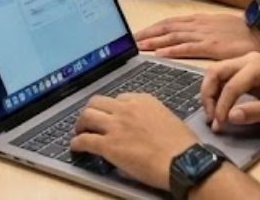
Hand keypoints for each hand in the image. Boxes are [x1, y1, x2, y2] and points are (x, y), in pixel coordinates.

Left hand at [71, 94, 198, 189]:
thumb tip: (139, 127)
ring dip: (80, 124)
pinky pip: (84, 140)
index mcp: (142, 100)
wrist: (182, 161)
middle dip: (90, 111)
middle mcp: (126, 108)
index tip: (110, 117)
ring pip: (86, 116)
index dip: (112, 109)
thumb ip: (149, 117)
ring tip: (80, 132)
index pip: (118, 98)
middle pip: (97, 102)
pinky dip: (77, 143)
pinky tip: (76, 147)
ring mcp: (115, 126)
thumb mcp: (167, 118)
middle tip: (88, 121)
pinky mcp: (109, 145)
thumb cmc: (182, 145)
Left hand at [135, 12, 259, 59]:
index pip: (170, 23)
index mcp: (199, 20)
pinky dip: (171, 50)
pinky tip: (160, 54)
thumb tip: (189, 36)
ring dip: (154, 42)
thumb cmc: (242, 31)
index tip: (138, 34)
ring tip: (138, 47)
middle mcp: (197, 25)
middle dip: (147, 34)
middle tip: (130, 41)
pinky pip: (186, 48)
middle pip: (166, 28)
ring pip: (172, 37)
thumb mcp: (218, 26)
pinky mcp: (211, 46)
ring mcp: (203, 35)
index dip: (152, 28)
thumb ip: (203, 30)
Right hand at [201, 52, 259, 130]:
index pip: (231, 85)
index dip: (222, 107)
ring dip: (210, 94)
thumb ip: (257, 112)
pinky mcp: (245, 72)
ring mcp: (246, 63)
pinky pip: (224, 79)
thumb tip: (230, 117)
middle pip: (216, 72)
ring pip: (216, 73)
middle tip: (211, 119)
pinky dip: (217, 93)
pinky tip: (219, 109)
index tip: (220, 126)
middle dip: (208, 96)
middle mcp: (248, 59)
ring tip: (213, 116)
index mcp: (259, 66)